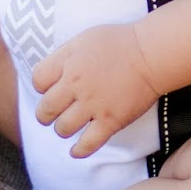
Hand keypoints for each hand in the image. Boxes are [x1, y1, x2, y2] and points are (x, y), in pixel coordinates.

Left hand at [31, 25, 162, 158]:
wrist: (152, 54)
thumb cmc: (121, 42)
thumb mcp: (85, 38)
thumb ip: (64, 55)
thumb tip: (52, 72)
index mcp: (68, 63)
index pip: (38, 80)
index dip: (42, 87)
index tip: (50, 89)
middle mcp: (76, 85)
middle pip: (45, 109)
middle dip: (45, 114)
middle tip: (52, 115)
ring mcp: (93, 105)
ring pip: (63, 129)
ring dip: (62, 129)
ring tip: (69, 127)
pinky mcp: (111, 121)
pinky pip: (88, 144)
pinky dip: (79, 150)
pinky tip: (76, 150)